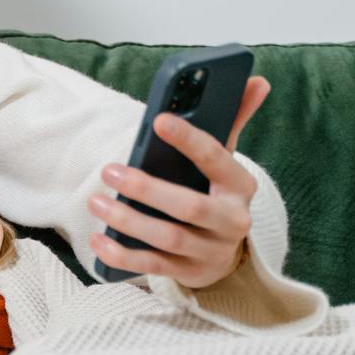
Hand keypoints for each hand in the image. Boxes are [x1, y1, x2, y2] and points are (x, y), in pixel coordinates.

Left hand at [87, 75, 271, 289]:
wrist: (224, 252)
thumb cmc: (215, 194)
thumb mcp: (224, 162)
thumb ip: (234, 121)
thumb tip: (258, 81)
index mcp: (241, 186)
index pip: (216, 158)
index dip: (188, 140)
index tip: (160, 121)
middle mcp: (232, 221)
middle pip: (189, 206)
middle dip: (146, 188)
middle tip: (109, 170)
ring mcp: (212, 251)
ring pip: (168, 237)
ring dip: (128, 220)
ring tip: (96, 200)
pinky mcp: (190, 273)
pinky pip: (153, 266)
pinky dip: (122, 254)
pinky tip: (99, 239)